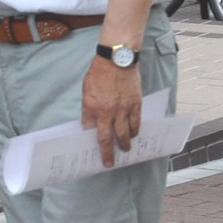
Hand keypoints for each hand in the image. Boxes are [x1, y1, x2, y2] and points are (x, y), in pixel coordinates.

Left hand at [81, 52, 143, 167]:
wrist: (117, 60)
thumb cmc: (99, 74)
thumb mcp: (86, 92)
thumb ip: (88, 111)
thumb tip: (89, 126)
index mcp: (94, 109)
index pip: (96, 135)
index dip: (99, 148)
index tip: (101, 158)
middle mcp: (109, 112)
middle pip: (111, 139)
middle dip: (111, 153)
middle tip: (112, 162)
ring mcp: (124, 109)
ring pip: (126, 133)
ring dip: (126, 143)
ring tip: (126, 148)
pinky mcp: (136, 104)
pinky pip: (137, 122)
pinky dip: (135, 130)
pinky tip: (134, 134)